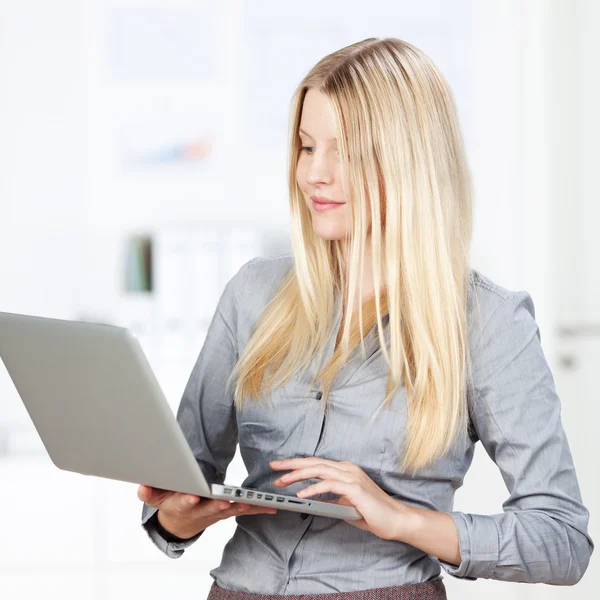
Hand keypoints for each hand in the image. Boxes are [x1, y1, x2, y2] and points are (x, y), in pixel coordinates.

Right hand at [137, 484, 277, 538]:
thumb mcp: (155, 498)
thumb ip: (149, 492)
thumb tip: (143, 486)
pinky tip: (271, 507)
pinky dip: (257, 508)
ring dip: (240, 506)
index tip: (192, 497)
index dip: (187, 501)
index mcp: (181, 505)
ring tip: (251, 502)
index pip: (183, 504)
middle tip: (225, 502)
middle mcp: (200, 510)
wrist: (180, 523)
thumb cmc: (170, 503)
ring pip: (229, 510)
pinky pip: (243, 509)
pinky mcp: (227, 511)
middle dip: (217, 505)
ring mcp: (215, 512)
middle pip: (209, 508)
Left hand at [270, 457, 414, 539]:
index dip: (296, 464)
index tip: (280, 467)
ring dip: (298, 475)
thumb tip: (313, 499)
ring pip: (318, 470)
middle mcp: (347, 468)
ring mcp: (351, 477)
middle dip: (291, 464)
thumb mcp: (346, 503)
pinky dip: (312, 489)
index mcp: (344, 469)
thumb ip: (331, 498)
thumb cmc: (372, 512)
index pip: (316, 463)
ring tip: (282, 482)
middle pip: (314, 462)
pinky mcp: (354, 488)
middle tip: (274, 467)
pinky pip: (328, 485)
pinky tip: (300, 496)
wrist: (396, 519)